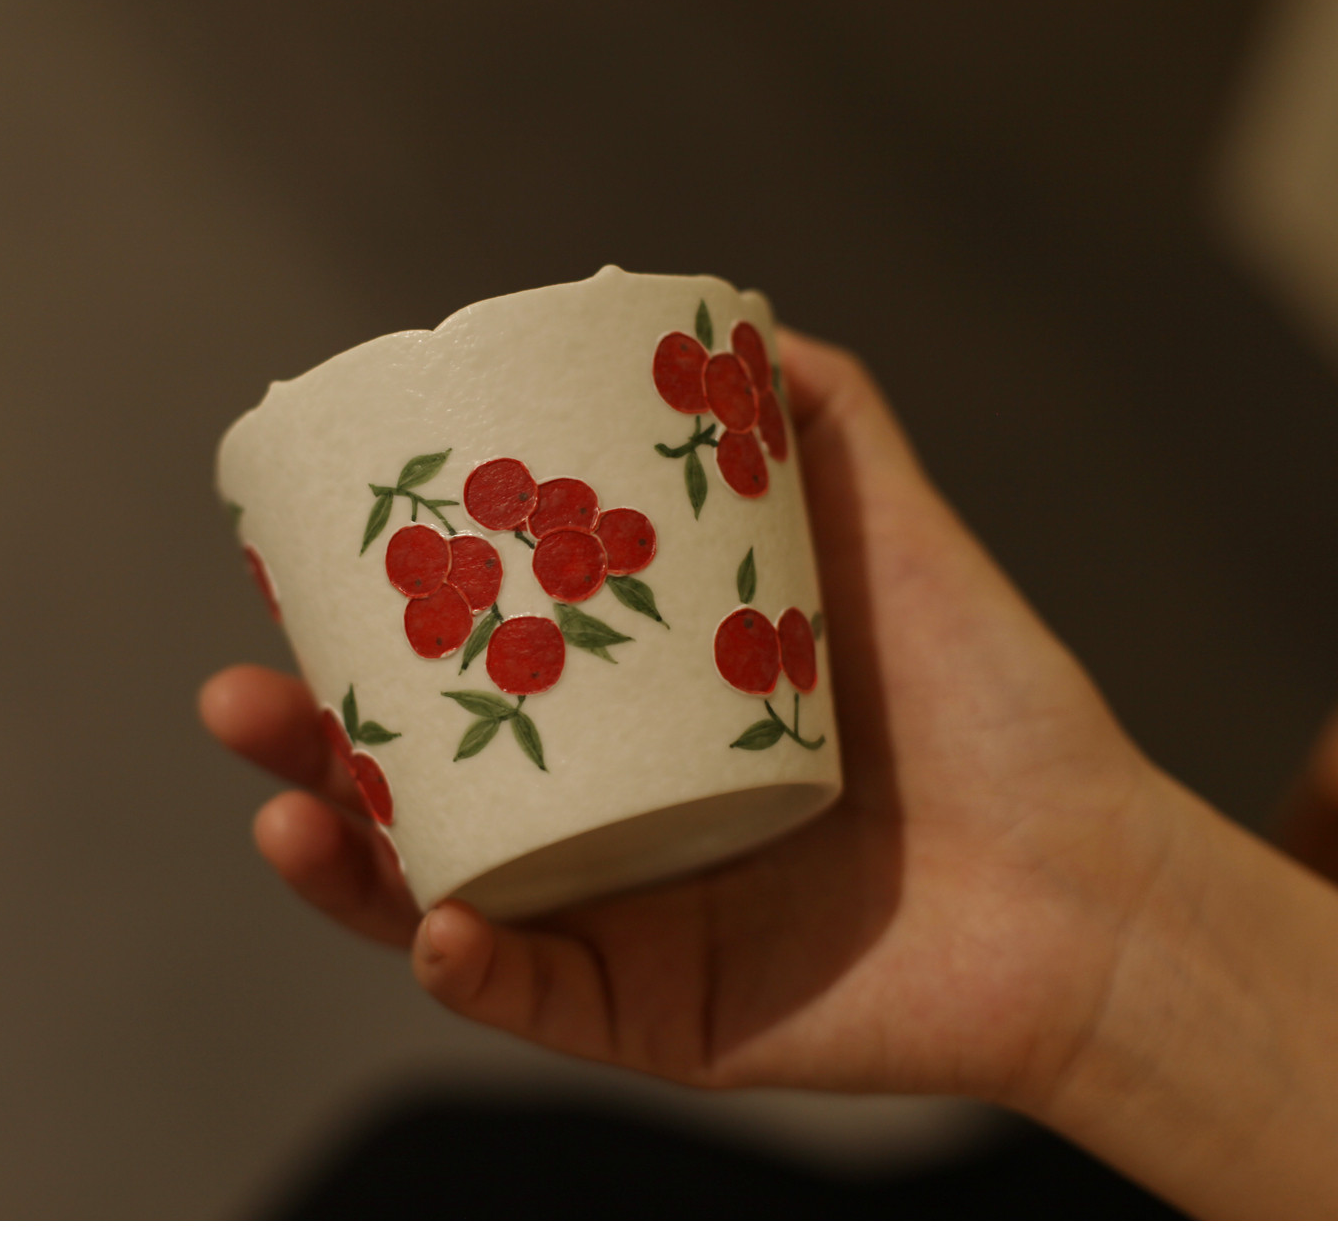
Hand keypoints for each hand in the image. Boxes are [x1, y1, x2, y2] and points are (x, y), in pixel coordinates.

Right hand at [199, 329, 1179, 1108]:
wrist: (1097, 879)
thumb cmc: (991, 709)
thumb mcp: (886, 540)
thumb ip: (816, 428)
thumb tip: (727, 316)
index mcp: (622, 723)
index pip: (452, 678)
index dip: (356, 634)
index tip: (285, 570)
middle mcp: (598, 825)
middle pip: (409, 792)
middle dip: (303, 750)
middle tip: (239, 692)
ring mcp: (617, 931)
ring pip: (432, 906)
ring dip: (336, 868)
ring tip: (279, 811)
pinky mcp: (659, 1021)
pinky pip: (537, 1006)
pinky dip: (472, 973)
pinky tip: (435, 924)